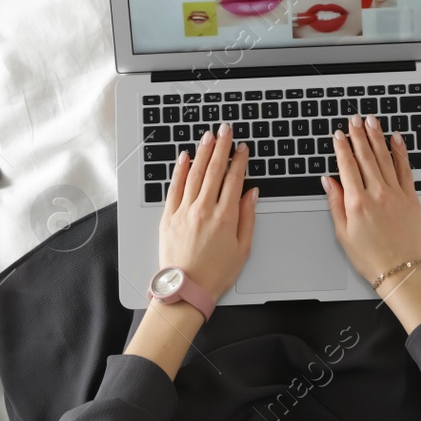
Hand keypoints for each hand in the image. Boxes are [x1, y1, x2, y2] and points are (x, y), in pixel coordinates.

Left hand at [158, 122, 257, 299]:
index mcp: (225, 217)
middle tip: (225, 130)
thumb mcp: (243, 249)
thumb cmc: (216, 273)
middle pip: (215, 170)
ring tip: (208, 136)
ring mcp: (185, 211)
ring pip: (195, 173)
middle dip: (222, 146)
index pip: (234, 179)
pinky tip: (185, 157)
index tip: (242, 148)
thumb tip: (251, 194)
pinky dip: (180, 170)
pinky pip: (175, 187)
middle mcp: (204, 209)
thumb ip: (248, 218)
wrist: (186, 290)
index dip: (240, 160)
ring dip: (203, 152)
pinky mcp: (169, 216)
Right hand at [323, 115, 420, 331]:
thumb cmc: (370, 257)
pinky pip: (405, 169)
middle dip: (359, 135)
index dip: (342, 147)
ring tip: (372, 121)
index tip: (339, 134)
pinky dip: (400, 152)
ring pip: (384, 158)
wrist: (400, 271)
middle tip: (354, 119)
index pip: (347, 165)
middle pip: (366, 156)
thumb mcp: (343, 233)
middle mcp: (377, 193)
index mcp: (357, 202)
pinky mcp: (411, 198)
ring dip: (377, 137)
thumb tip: (328, 181)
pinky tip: (396, 139)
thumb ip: (335, 203)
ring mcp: (396, 194)